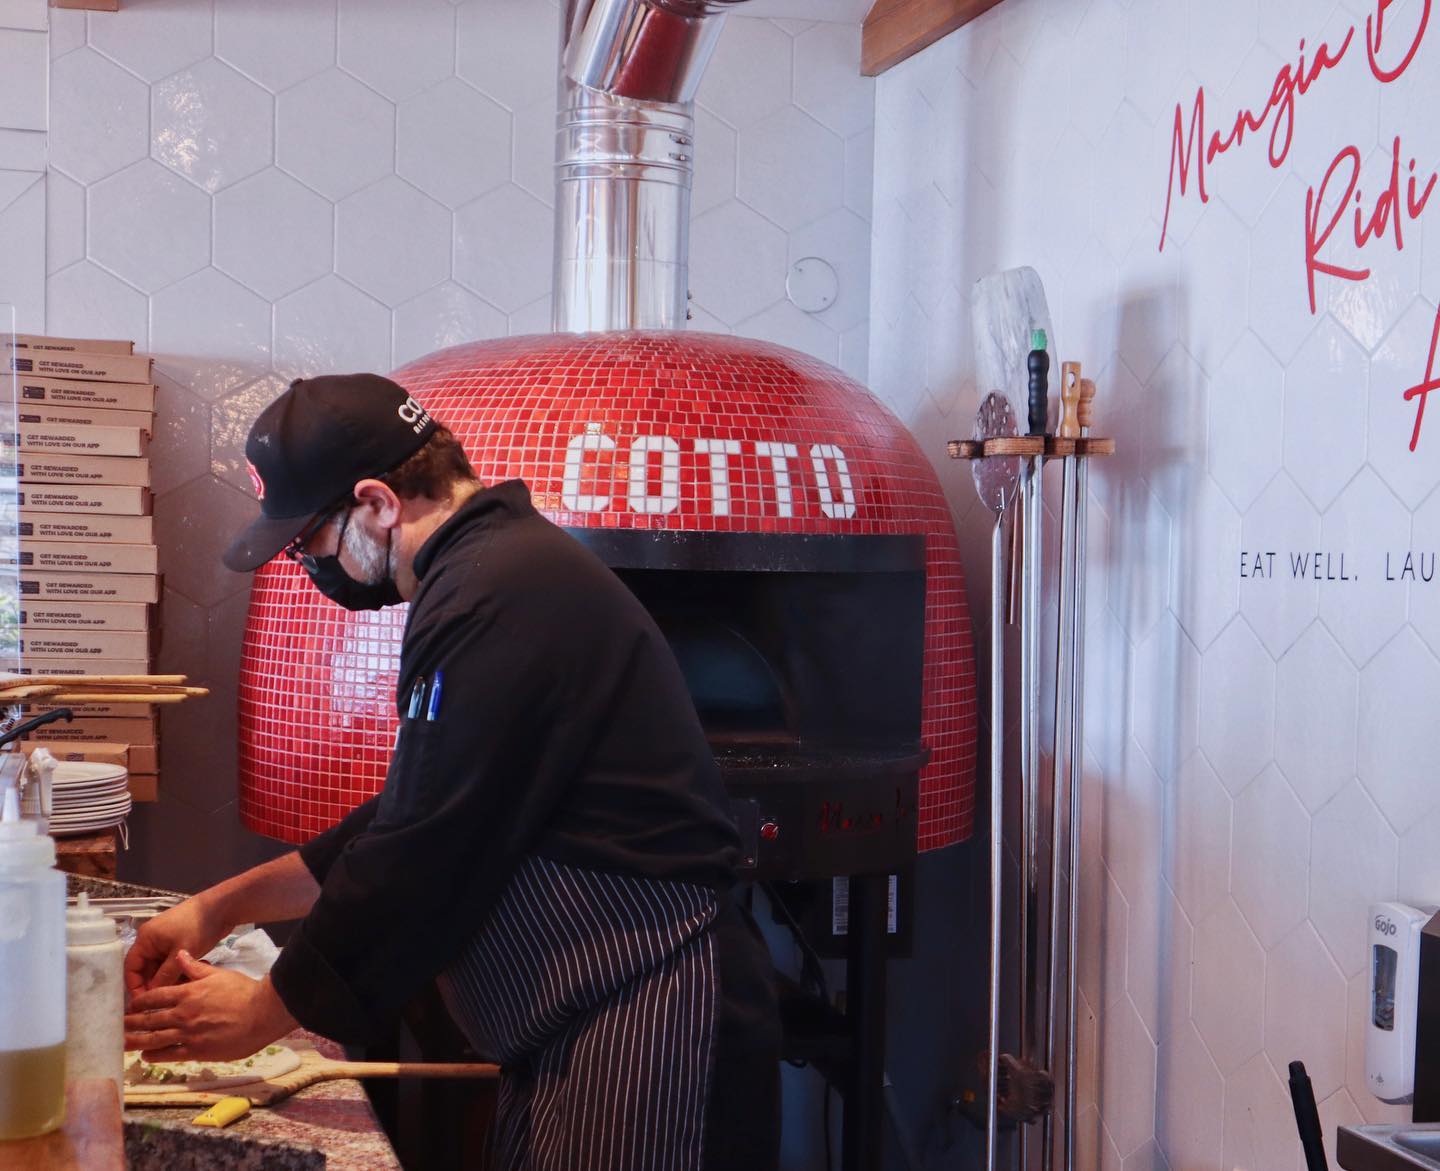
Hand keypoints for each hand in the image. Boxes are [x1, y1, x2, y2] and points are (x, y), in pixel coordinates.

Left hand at [123, 951, 296, 1062]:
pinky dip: (155, 1055)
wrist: (262, 1012)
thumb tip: (181, 954)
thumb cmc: (243, 991)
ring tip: (121, 1043)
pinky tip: (146, 1055)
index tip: (130, 1004)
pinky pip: (170, 1054)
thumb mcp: (219, 974)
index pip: (155, 996)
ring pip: (154, 1038)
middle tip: (115, 1026)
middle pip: (149, 1019)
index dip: (140, 1001)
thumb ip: (196, 967)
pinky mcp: (197, 1050)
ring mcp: (189, 1033)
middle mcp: (183, 1013)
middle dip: (130, 1023)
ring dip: (136, 1041)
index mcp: (188, 993)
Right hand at [124, 896, 227, 995]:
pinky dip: (178, 971)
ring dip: (168, 979)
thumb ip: (165, 975)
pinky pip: (172, 962)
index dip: (134, 986)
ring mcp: (166, 941)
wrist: (222, 908)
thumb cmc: (197, 927)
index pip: (131, 967)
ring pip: (161, 967)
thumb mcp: (180, 953)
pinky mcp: (179, 943)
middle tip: (163, 1001)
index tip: (142, 1003)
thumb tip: (152, 996)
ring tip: (180, 990)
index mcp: (145, 939)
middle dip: (154, 984)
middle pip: (146, 969)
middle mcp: (152, 940)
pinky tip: (189, 979)